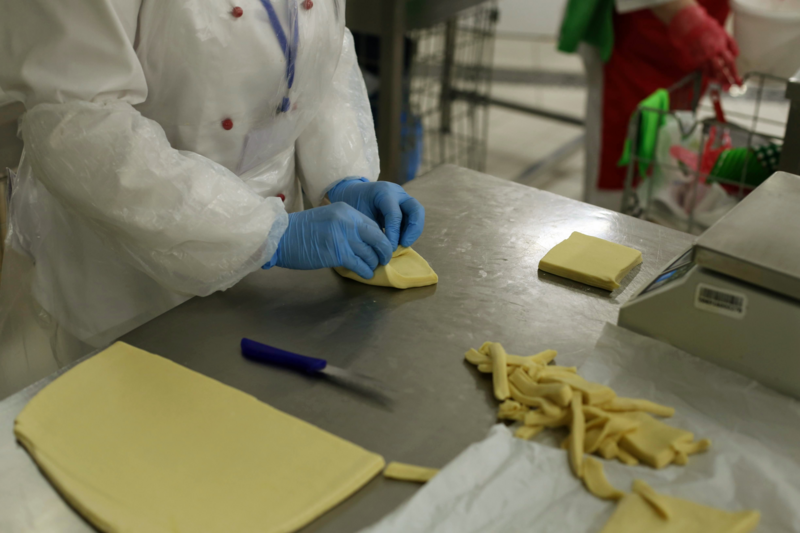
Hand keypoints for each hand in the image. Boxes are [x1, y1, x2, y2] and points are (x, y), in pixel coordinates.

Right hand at [267, 203, 392, 278]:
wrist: (280, 237)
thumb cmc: (301, 230)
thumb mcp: (328, 218)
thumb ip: (346, 225)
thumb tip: (364, 240)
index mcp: (346, 211)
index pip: (373, 225)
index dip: (381, 238)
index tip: (382, 247)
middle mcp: (348, 222)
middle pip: (378, 238)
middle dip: (384, 251)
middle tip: (384, 259)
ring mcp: (343, 238)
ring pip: (370, 253)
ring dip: (373, 263)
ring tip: (371, 267)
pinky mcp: (337, 254)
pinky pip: (360, 265)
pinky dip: (365, 271)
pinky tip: (365, 274)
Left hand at [327, 178, 425, 249]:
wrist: (352, 194)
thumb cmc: (354, 205)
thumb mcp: (359, 216)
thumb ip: (373, 229)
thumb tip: (384, 249)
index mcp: (384, 192)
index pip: (395, 214)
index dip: (394, 233)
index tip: (389, 249)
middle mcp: (397, 193)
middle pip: (416, 209)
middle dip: (413, 229)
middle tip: (405, 244)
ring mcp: (403, 198)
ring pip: (417, 214)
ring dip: (413, 231)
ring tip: (402, 244)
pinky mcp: (405, 206)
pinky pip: (413, 219)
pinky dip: (409, 230)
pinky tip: (400, 241)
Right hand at [668, 4, 741, 87]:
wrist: (691, 28)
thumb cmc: (709, 29)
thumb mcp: (724, 34)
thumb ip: (732, 45)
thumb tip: (736, 56)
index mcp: (720, 47)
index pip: (729, 63)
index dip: (734, 73)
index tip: (738, 80)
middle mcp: (711, 54)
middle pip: (720, 71)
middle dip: (725, 80)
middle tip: (729, 87)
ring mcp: (702, 58)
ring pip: (710, 73)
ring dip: (716, 79)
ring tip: (721, 82)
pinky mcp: (694, 60)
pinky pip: (702, 70)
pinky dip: (708, 74)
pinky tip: (712, 76)